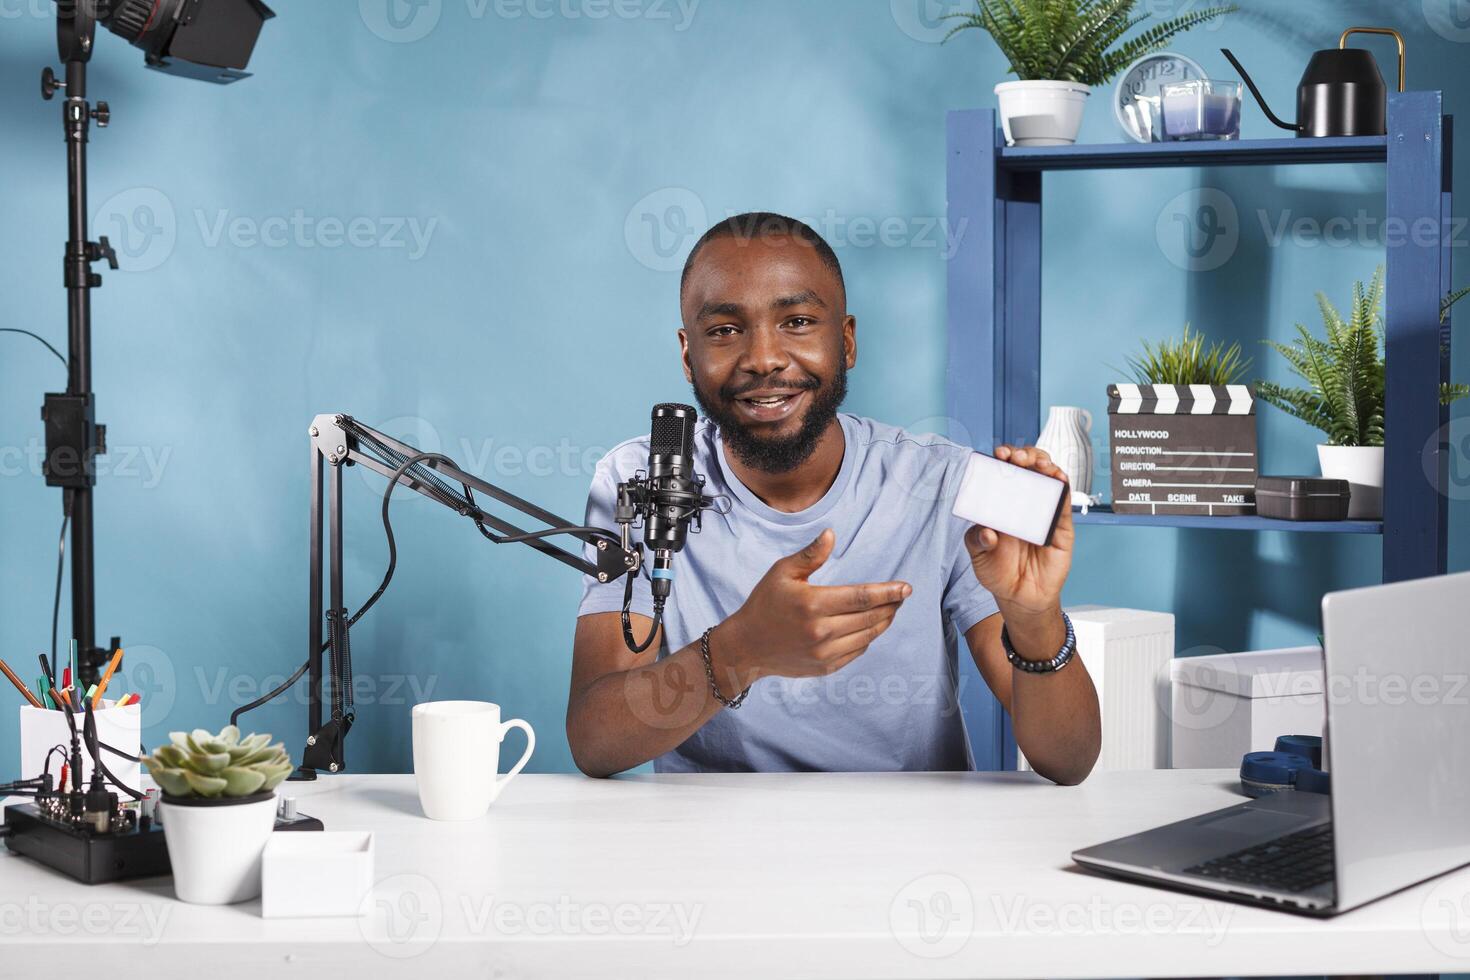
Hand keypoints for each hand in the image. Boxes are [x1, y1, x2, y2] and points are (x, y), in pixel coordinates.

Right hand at [719, 528, 911, 683]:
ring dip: (883, 622)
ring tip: (890, 609)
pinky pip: (857, 651)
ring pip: (867, 636)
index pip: (862, 597)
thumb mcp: (782, 573)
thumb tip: (831, 534)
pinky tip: (869, 626)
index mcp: (813, 604)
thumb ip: (810, 555)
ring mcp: (824, 653)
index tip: (906, 587)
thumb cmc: (764, 603)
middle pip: (870, 617)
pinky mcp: (825, 667)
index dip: (888, 592)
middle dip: (891, 605)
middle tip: (901, 596)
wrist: (747, 646)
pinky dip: (867, 638)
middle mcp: (821, 631)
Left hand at [964, 445, 1073, 621]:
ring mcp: (1043, 511)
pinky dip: (1062, 488)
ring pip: (1049, 479)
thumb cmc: (998, 571)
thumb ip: (977, 540)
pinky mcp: (1061, 526)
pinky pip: (1063, 503)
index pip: (1004, 472)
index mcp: (1001, 503)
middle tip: (1017, 458)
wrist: (1020, 597)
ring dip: (1045, 465)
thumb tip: (987, 531)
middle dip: (1024, 455)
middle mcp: (1023, 502)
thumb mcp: (978, 555)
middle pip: (1029, 469)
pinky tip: (1058, 478)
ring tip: (1039, 464)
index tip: (999, 454)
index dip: (1003, 459)